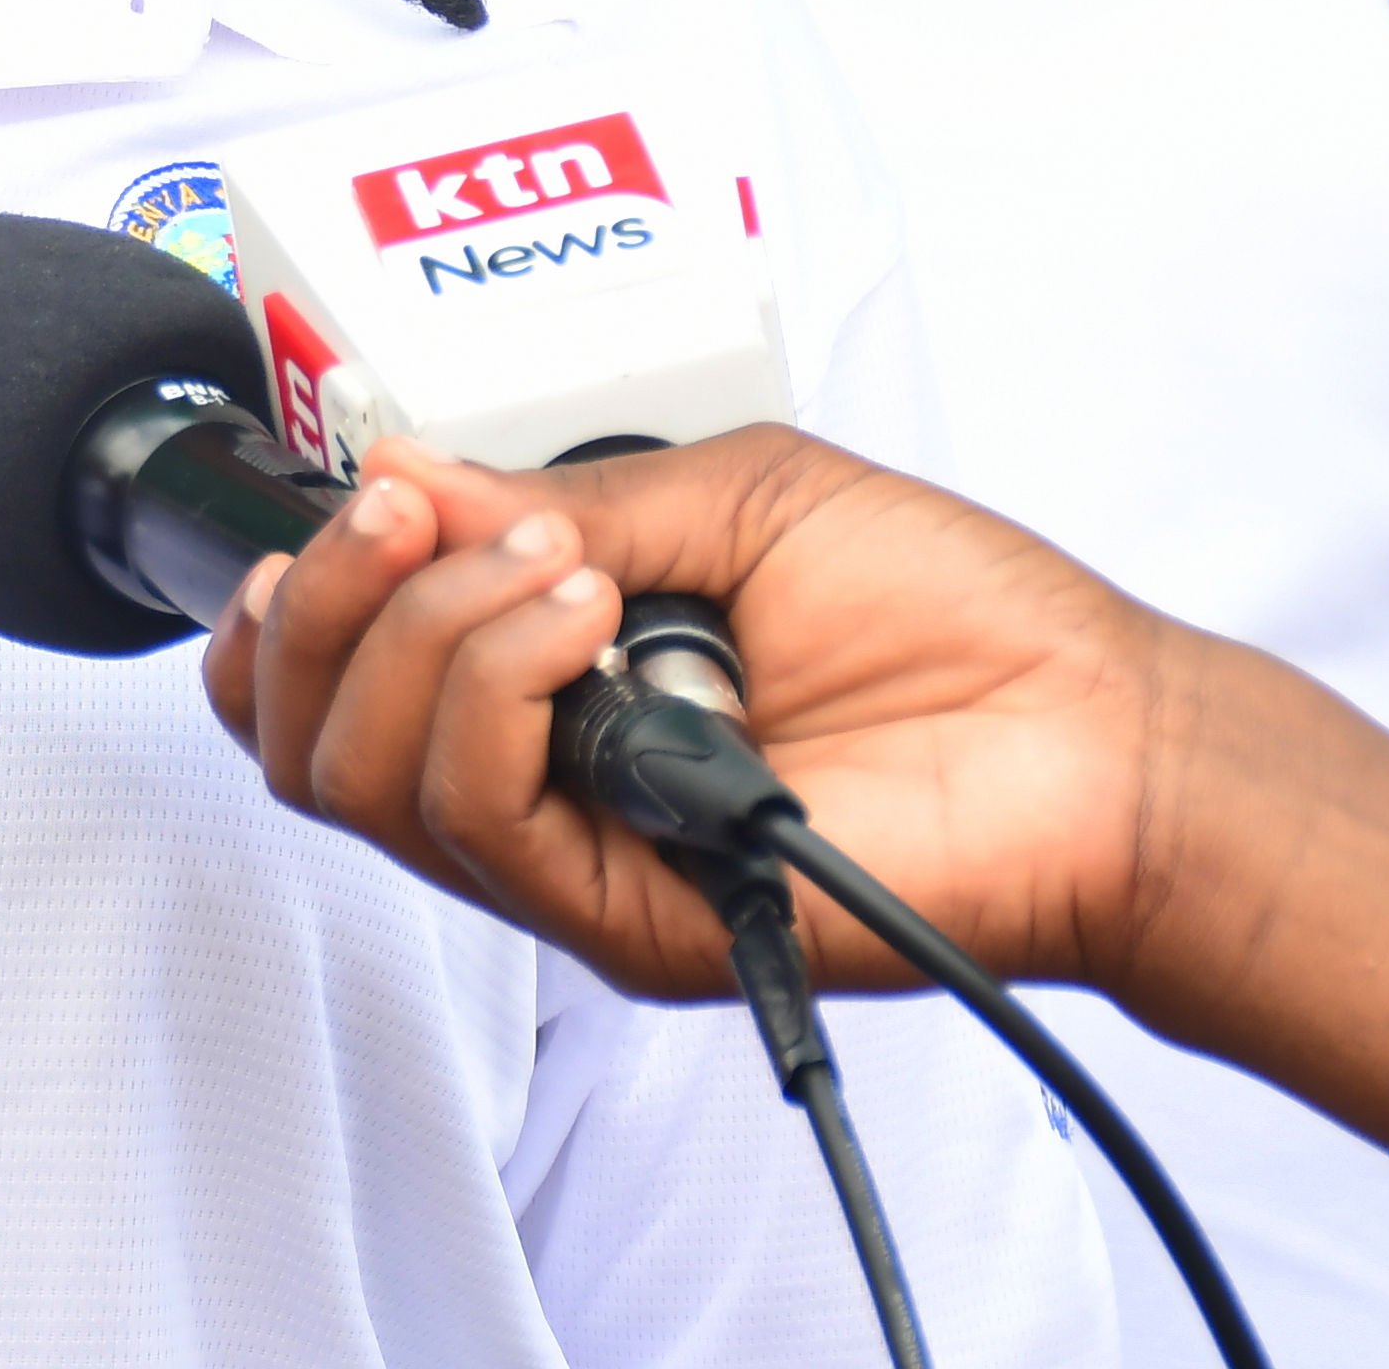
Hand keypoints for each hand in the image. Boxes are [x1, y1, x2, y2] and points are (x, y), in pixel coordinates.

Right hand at [202, 427, 1197, 1005]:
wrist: (1097, 742)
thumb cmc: (960, 623)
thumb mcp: (737, 497)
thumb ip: (559, 497)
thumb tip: (398, 465)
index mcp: (545, 691)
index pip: (328, 684)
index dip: (290, 602)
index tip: (360, 505)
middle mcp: (538, 786)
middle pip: (304, 741)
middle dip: (324, 607)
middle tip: (413, 519)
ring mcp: (576, 862)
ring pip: (370, 782)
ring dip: (431, 636)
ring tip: (560, 568)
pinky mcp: (630, 923)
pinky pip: (485, 823)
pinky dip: (501, 689)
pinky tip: (590, 619)